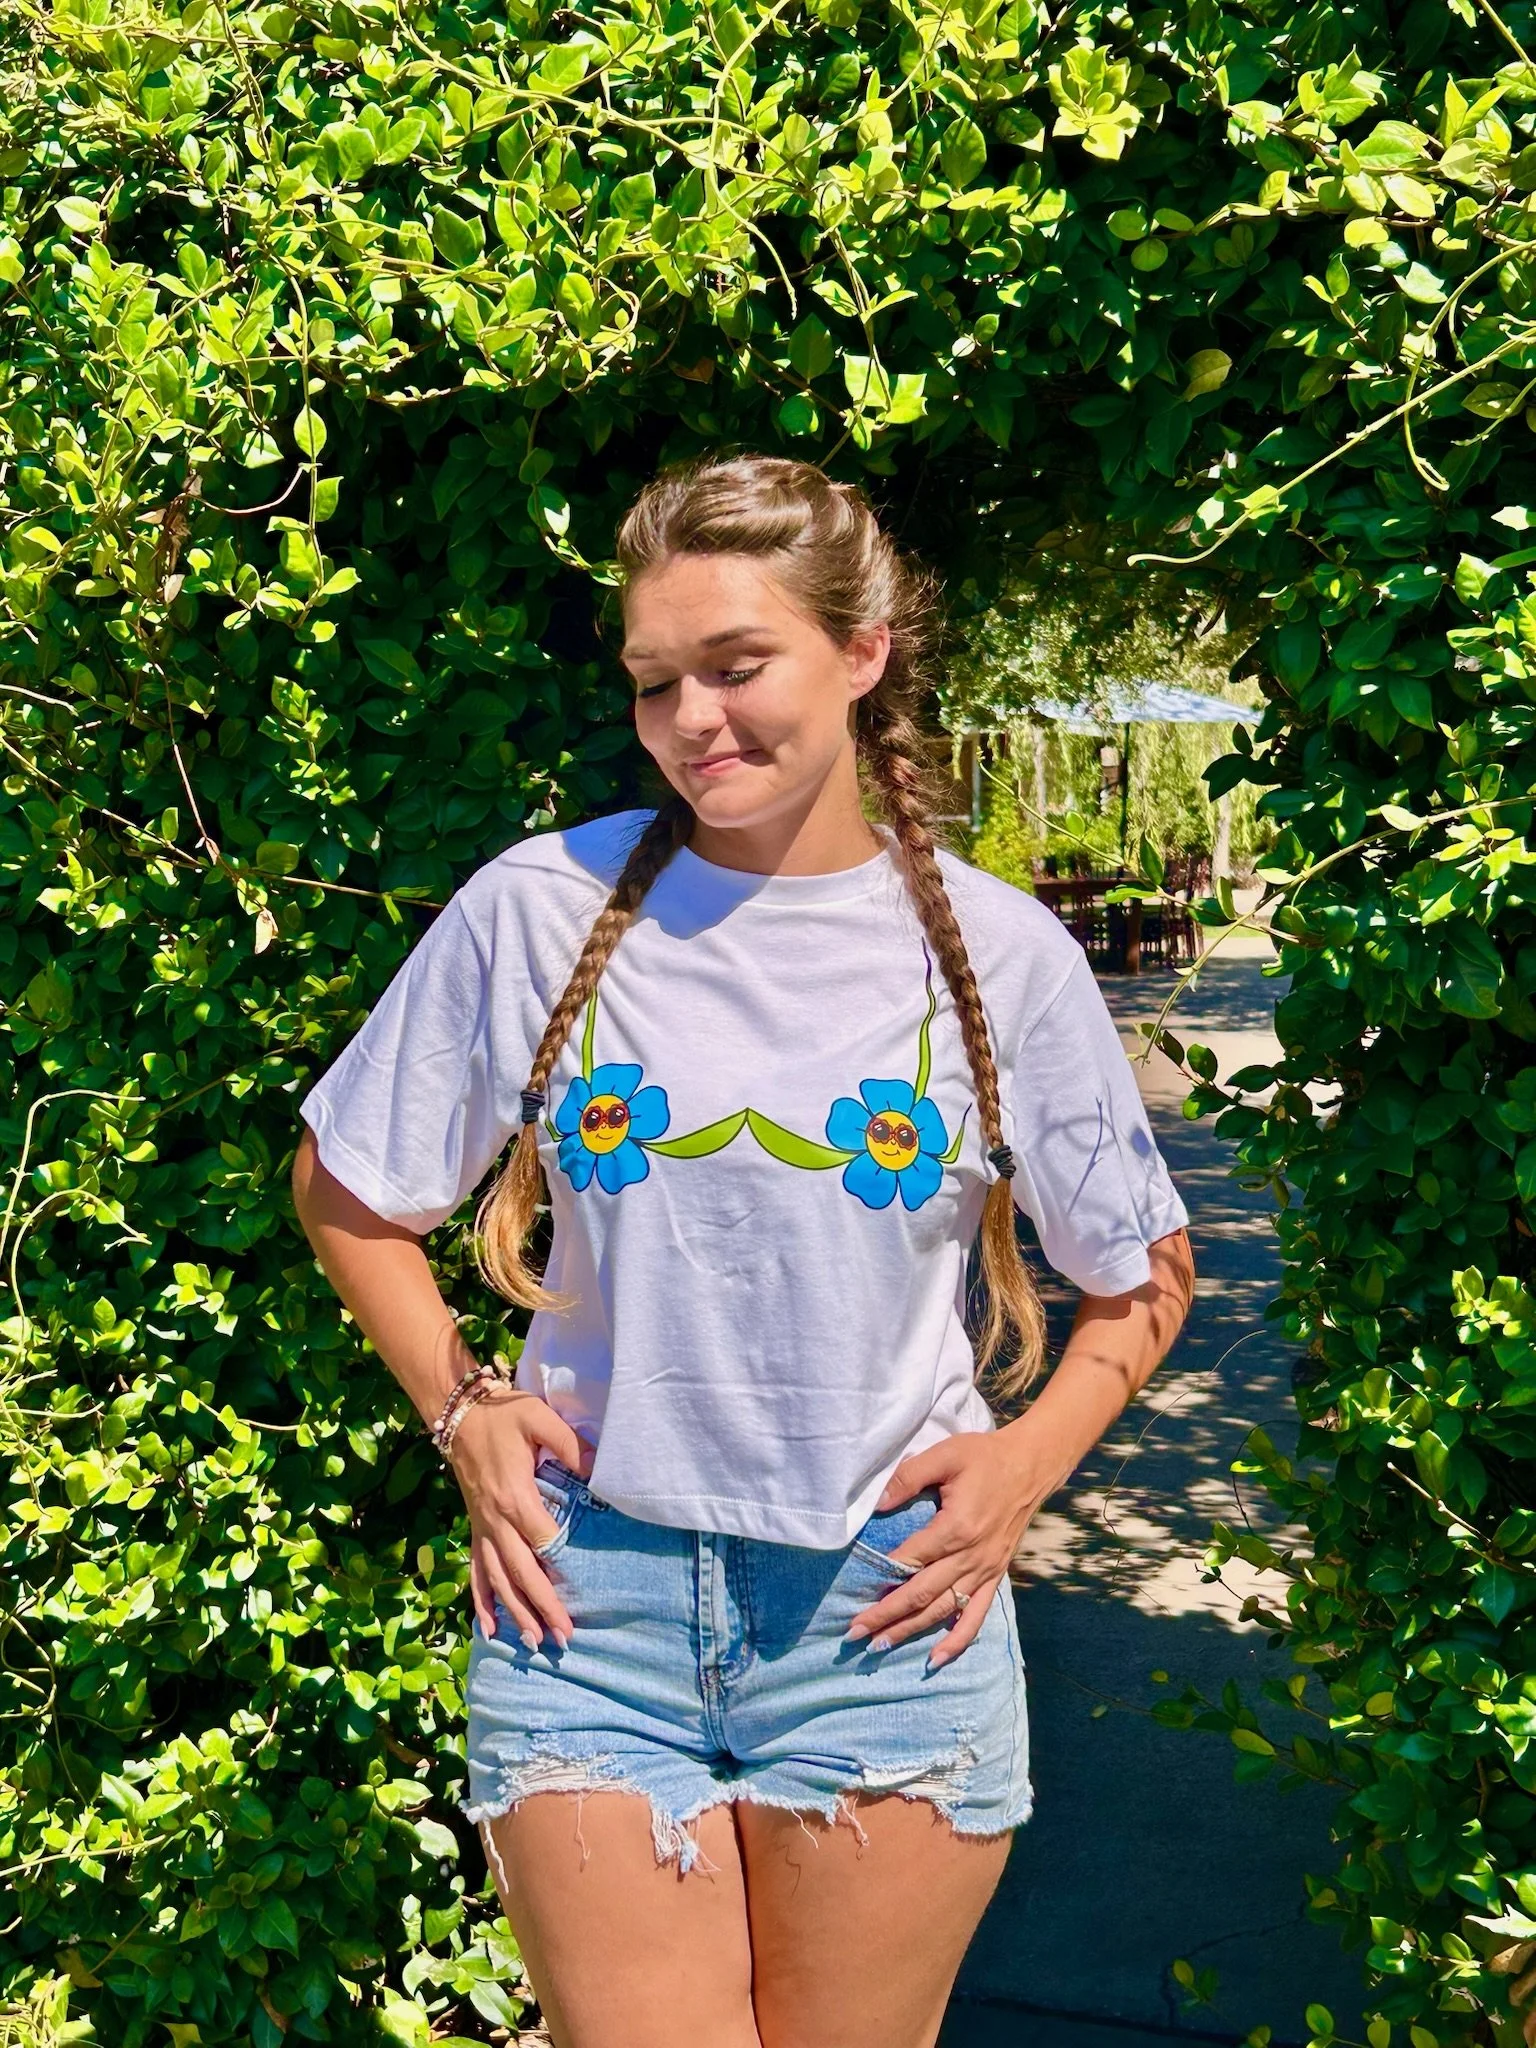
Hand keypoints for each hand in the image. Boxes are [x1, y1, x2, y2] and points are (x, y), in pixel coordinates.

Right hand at [447, 1388, 595, 1650]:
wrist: (459, 1413)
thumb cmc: (503, 1415)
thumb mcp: (540, 1418)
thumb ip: (571, 1445)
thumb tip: (598, 1471)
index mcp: (515, 1497)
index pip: (542, 1541)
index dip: (560, 1567)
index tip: (580, 1593)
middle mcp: (496, 1521)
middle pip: (521, 1572)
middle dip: (542, 1606)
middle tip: (563, 1637)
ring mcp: (483, 1528)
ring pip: (498, 1579)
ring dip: (516, 1612)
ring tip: (534, 1642)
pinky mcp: (475, 1528)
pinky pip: (477, 1571)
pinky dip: (483, 1600)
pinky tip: (490, 1627)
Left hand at [845, 1428, 1051, 1669]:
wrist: (1032, 1466)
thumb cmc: (985, 1457)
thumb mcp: (944, 1455)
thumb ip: (908, 1478)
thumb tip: (876, 1505)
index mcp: (956, 1527)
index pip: (911, 1561)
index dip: (882, 1580)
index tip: (855, 1596)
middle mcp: (971, 1556)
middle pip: (922, 1594)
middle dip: (886, 1616)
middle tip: (854, 1633)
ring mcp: (985, 1570)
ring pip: (943, 1610)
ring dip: (911, 1630)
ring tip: (880, 1646)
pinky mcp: (995, 1575)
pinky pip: (976, 1616)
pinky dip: (957, 1641)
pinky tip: (936, 1659)